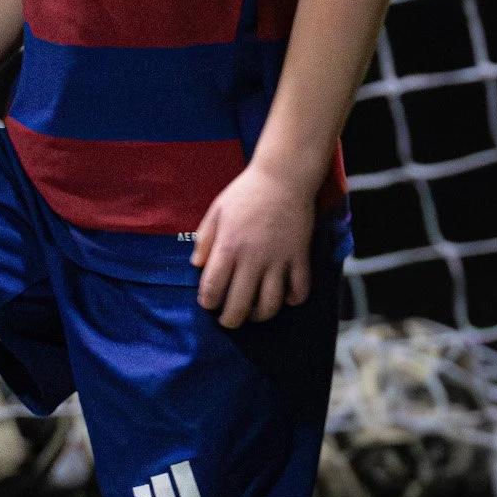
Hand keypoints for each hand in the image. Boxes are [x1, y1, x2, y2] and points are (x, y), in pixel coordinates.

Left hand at [191, 164, 316, 328]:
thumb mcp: (216, 211)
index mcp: (228, 246)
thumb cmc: (246, 192)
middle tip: (228, 320)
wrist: (285, 176)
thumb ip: (204, 240)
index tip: (208, 303)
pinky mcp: (300, 257)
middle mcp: (253, 258)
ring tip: (253, 312)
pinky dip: (292, 300)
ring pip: (270, 304)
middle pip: (240, 304)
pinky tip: (284, 298)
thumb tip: (197, 265)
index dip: (208, 303)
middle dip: (230, 320)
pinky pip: (299, 289)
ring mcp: (279, 260)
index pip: (212, 288)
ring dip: (260, 315)